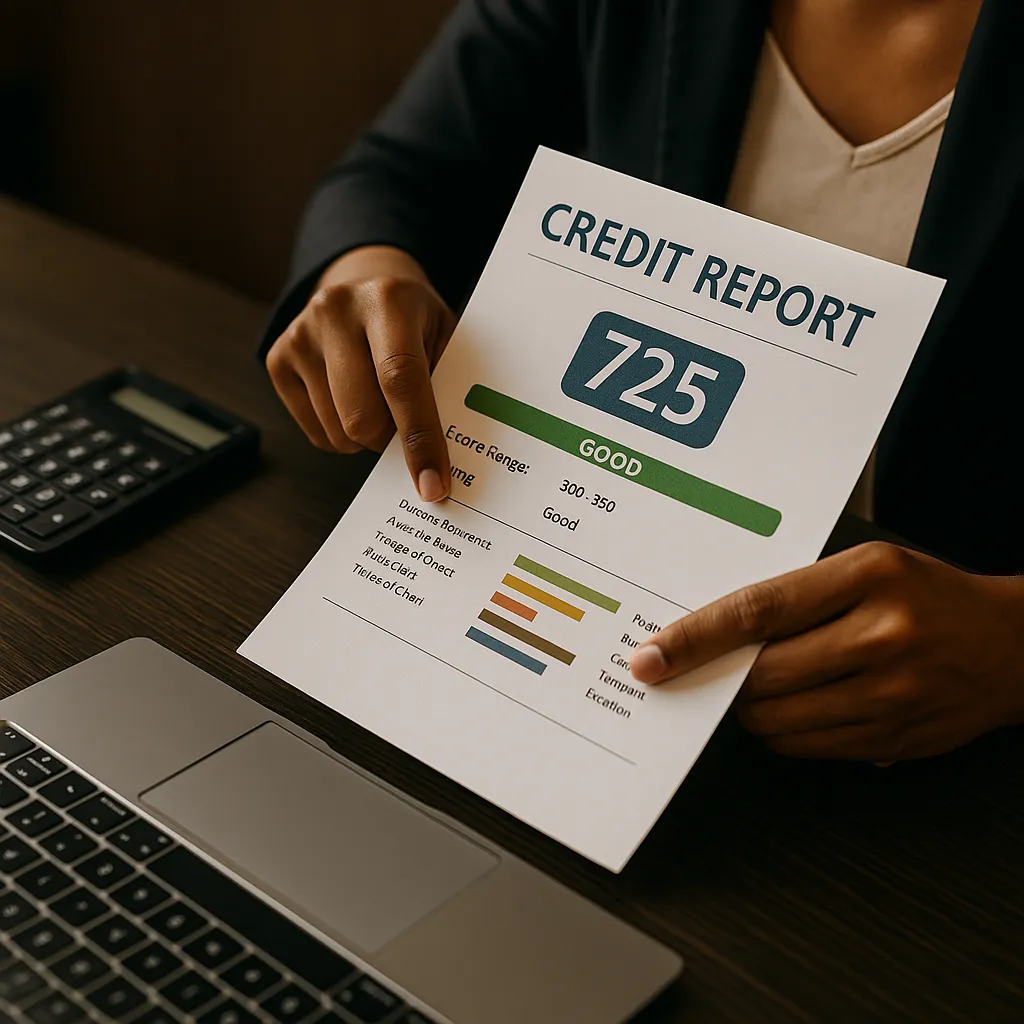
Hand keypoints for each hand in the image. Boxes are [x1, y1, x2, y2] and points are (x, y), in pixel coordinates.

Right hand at [266, 245, 456, 501]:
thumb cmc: (416, 320)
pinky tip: (351, 401)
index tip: (434, 485)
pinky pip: (316, 433)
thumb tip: (444, 461)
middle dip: (391, 441)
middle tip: (406, 429)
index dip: (420, 439)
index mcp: (389, 299)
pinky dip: (342, 436)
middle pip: (361, 417)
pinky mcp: (277, 358)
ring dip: (367, 440)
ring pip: (338, 432)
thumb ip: (449, 388)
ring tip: (380, 405)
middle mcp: (336, 310)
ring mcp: (300, 334)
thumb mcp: (447, 336)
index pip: (401, 380)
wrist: (365, 281)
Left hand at [630, 543, 1023, 760]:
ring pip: (776, 720)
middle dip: (721, 678)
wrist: (1011, 646)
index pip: (756, 610)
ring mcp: (890, 695)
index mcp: (867, 577)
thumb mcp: (865, 566)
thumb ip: (795, 594)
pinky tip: (795, 705)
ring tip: (756, 684)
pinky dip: (783, 731)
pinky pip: (807, 747)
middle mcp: (881, 636)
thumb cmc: (927, 595)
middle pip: (760, 674)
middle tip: (706, 669)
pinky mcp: (893, 740)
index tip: (650, 657)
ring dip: (748, 708)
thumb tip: (714, 634)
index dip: (693, 638)